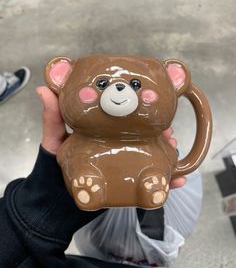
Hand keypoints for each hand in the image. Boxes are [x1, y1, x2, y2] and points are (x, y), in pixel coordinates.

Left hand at [36, 86, 185, 188]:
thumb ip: (52, 118)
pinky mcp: (126, 183)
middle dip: (160, 131)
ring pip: (150, 155)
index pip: (126, 120)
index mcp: (104, 134)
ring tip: (173, 148)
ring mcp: (123, 165)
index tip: (153, 106)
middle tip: (169, 131)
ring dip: (166, 151)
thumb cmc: (53, 168)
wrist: (55, 203)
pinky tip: (178, 181)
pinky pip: (149, 181)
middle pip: (144, 136)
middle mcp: (116, 147)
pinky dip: (165, 182)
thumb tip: (42, 89)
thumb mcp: (54, 141)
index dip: (142, 113)